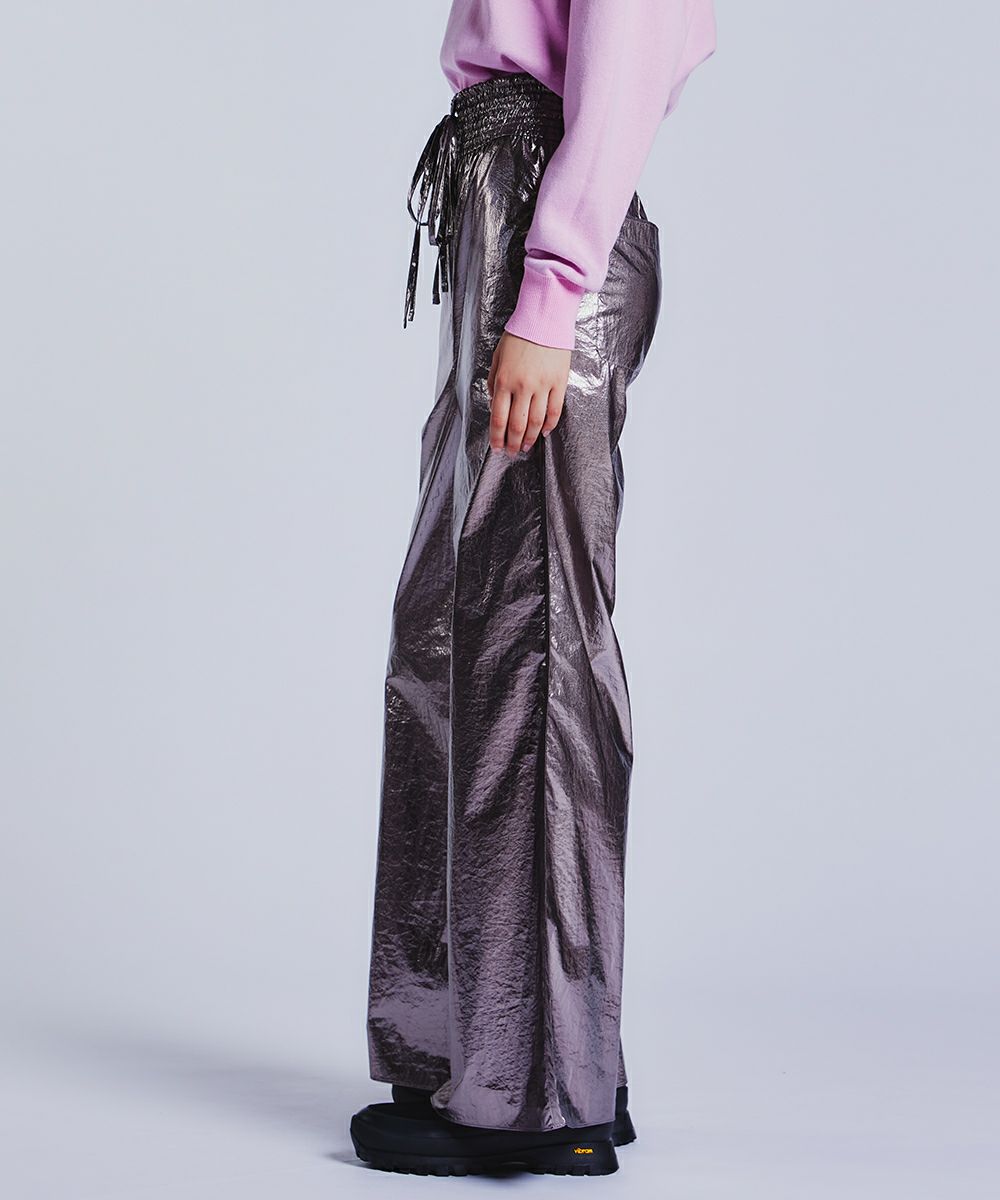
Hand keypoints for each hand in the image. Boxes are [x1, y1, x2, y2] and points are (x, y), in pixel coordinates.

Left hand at [487, 331, 570, 456]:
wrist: (544, 320)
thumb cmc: (518, 337)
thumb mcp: (497, 357)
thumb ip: (494, 381)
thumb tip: (495, 403)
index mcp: (504, 381)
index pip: (499, 418)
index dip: (497, 437)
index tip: (497, 448)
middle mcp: (522, 387)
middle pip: (517, 425)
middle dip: (513, 443)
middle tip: (512, 452)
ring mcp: (542, 386)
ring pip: (535, 422)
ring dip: (530, 438)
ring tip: (526, 447)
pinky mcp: (559, 383)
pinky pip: (554, 411)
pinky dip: (548, 425)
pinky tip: (543, 432)